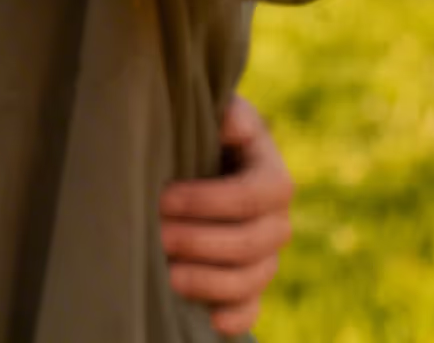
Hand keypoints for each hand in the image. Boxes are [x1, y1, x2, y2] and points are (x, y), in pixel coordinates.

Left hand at [161, 96, 293, 334]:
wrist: (197, 168)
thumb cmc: (203, 137)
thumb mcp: (214, 115)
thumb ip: (227, 114)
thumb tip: (230, 121)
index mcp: (272, 177)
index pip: (253, 196)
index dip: (209, 201)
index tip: (165, 198)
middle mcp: (276, 222)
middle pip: (251, 242)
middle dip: (200, 241)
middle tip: (156, 236)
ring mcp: (265, 260)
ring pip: (250, 280)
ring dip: (208, 281)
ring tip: (168, 275)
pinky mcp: (248, 289)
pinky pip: (250, 311)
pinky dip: (234, 318)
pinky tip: (210, 319)